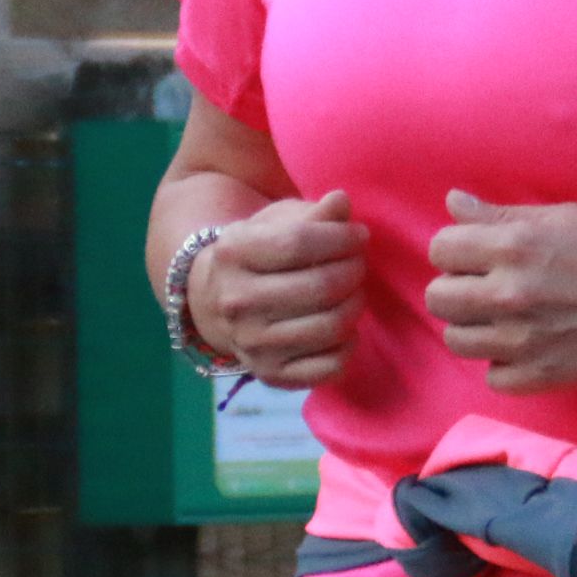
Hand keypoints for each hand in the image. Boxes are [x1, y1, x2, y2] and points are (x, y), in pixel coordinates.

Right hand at [192, 189, 366, 390]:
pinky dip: (348, 345)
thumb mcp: (277, 223)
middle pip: (319, 287)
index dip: (341, 237)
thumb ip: (313, 213)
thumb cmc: (260, 252)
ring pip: (329, 327)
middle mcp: (235, 302)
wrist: (216, 301)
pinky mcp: (269, 375)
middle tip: (359, 262)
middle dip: (354, 270)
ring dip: (355, 304)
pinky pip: (329, 367)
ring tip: (354, 290)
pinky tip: (344, 327)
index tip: (359, 235)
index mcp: (232, 254)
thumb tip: (341, 201)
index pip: (298, 242)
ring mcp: (251, 344)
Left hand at [424, 192, 576, 393]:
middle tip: (485, 288)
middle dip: (456, 289)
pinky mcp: (539, 376)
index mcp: (512, 246)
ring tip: (503, 319)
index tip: (474, 256)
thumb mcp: (561, 216)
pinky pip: (491, 376)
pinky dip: (504, 364)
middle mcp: (509, 294)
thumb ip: (500, 215)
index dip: (454, 251)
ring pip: (456, 341)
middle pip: (438, 298)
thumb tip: (453, 202)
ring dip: (474, 328)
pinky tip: (526, 346)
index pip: (440, 250)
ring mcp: (521, 341)